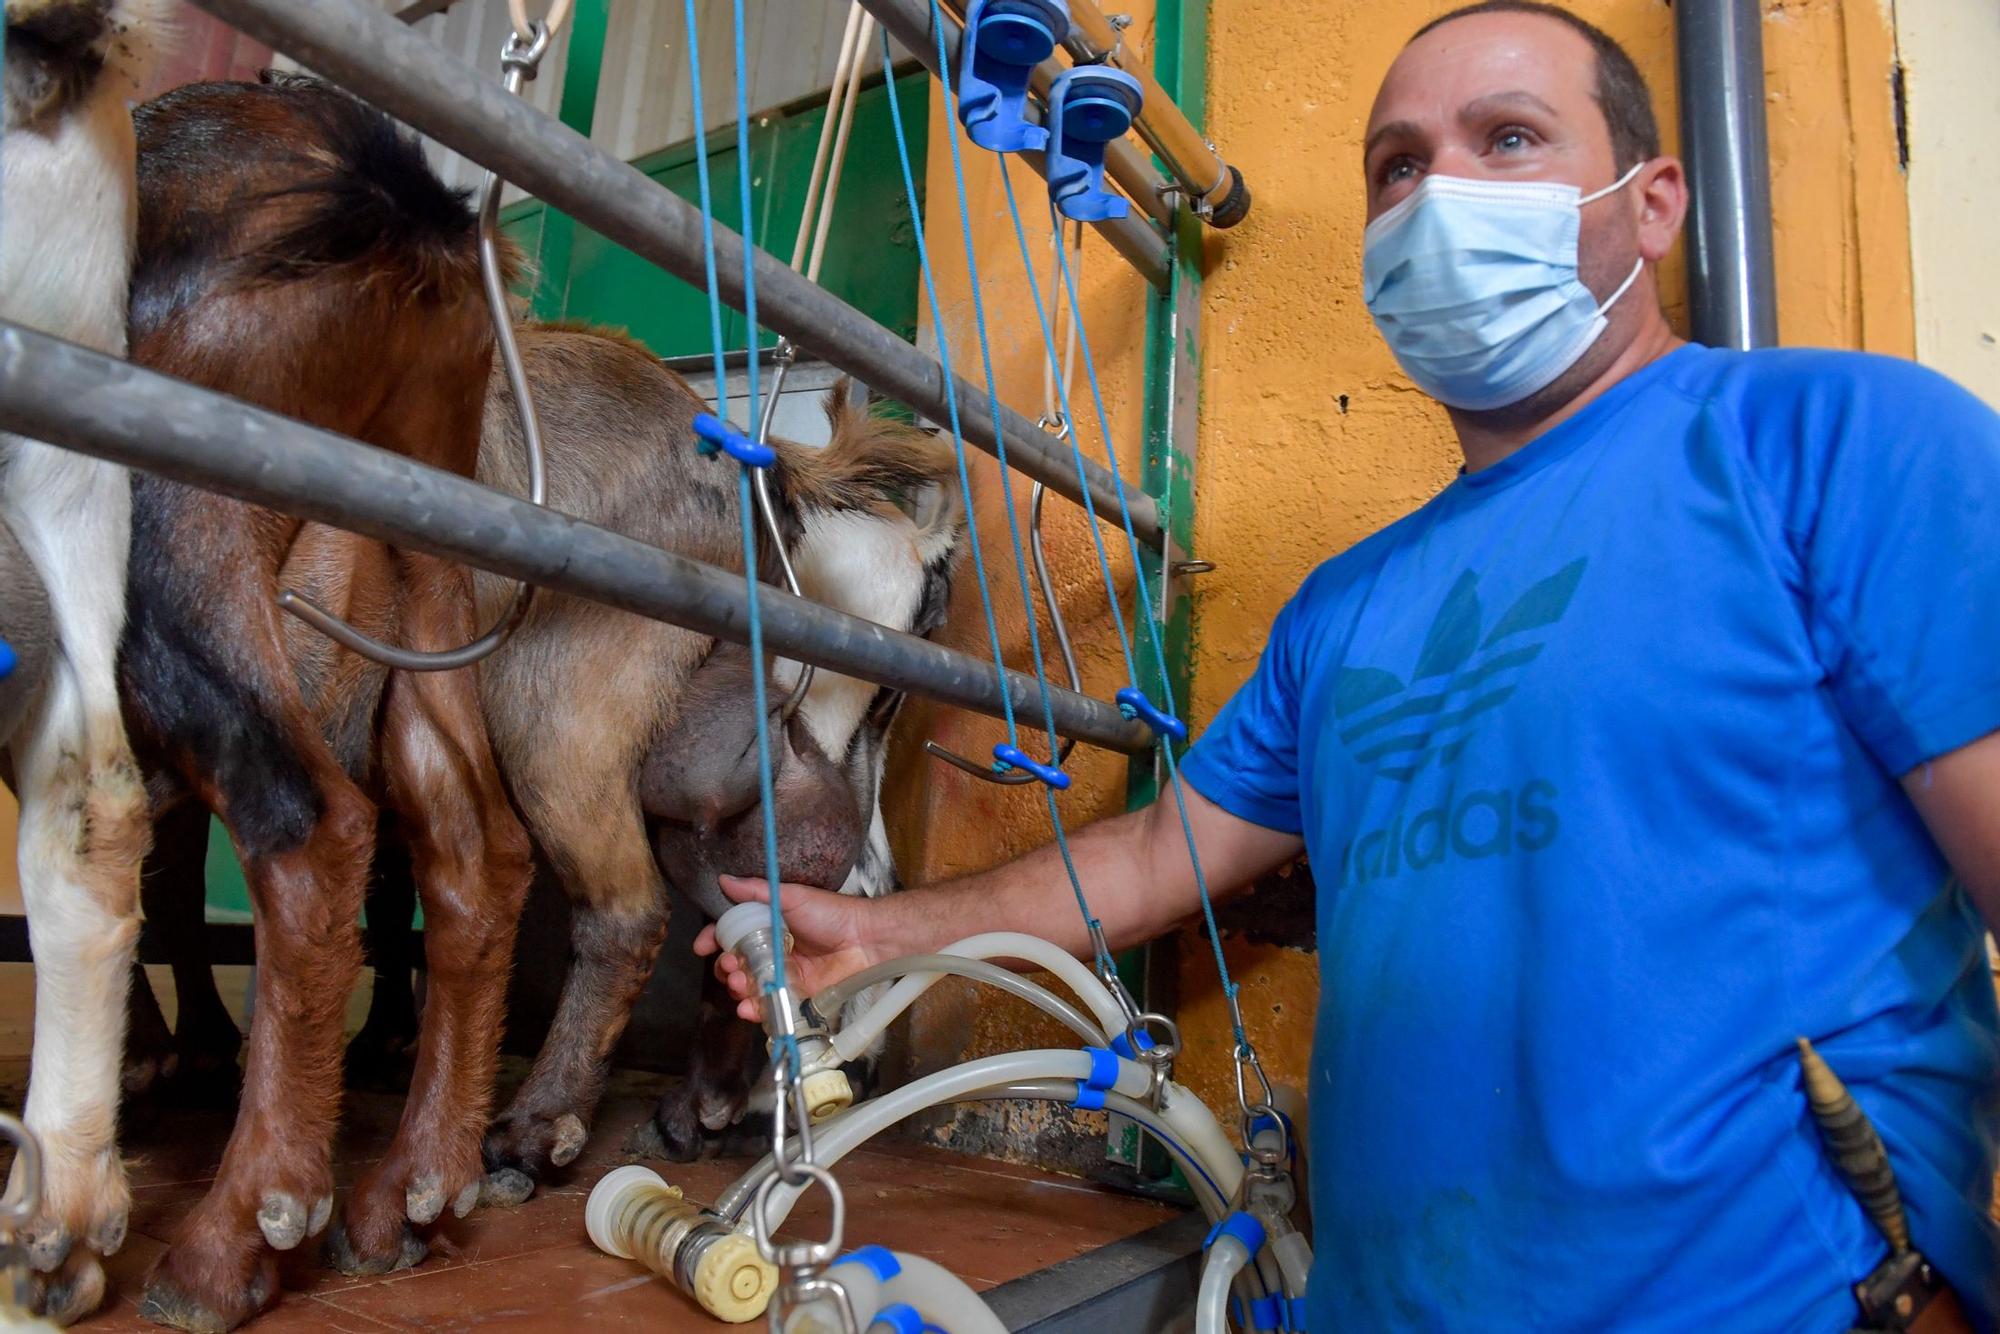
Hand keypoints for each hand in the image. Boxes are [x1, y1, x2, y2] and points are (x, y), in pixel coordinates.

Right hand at [694, 874, 883, 1022]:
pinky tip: (748, 1008)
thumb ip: (757, 892)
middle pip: (736, 963)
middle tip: (731, 967)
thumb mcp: (792, 897)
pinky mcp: (795, 995)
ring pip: (748, 986)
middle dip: (726, 967)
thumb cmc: (831, 914)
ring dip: (737, 988)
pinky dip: (754, 1009)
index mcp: (768, 925)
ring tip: (740, 985)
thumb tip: (724, 879)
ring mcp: (782, 973)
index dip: (713, 940)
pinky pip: (768, 1005)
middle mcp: (772, 949)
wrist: (865, 940)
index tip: (701, 946)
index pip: (732, 933)